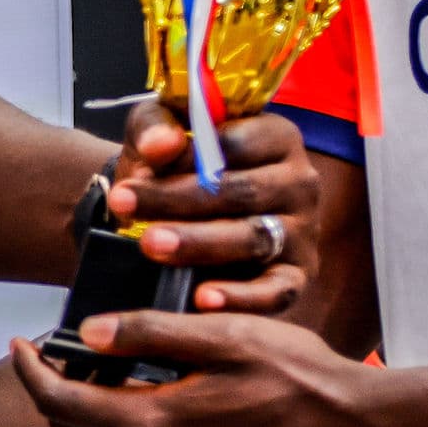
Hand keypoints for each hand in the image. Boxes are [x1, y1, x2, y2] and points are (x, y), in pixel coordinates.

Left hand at [5, 308, 394, 426]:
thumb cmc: (297, 378)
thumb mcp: (223, 337)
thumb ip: (150, 332)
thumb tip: (88, 331)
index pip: (60, 402)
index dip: (30, 370)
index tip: (18, 341)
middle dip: (52, 387)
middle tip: (53, 346)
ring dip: (88, 407)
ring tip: (97, 362)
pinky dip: (121, 426)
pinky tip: (140, 391)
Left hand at [105, 103, 313, 316]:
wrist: (177, 218)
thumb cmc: (172, 166)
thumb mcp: (157, 133)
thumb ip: (155, 127)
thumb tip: (161, 145)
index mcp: (276, 137)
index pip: (235, 145)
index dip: (187, 157)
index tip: (139, 169)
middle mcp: (299, 183)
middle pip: (243, 191)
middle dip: (179, 200)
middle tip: (125, 205)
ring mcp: (302, 232)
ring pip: (254, 238)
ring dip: (199, 243)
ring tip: (150, 244)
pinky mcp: (296, 277)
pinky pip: (276, 291)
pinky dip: (242, 298)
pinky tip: (202, 299)